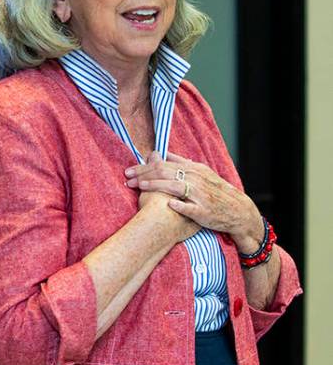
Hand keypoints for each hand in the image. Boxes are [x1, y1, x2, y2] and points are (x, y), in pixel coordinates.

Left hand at [125, 151, 263, 250]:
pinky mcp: (204, 211)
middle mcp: (195, 180)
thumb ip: (181, 162)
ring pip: (175, 187)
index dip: (144, 167)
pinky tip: (168, 204)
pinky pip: (190, 207)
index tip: (129, 171)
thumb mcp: (201, 172)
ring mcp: (200, 195)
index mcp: (193, 169)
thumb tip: (163, 153)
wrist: (238, 210)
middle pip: (165, 173)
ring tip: (140, 187)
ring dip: (156, 186)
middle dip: (144, 175)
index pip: (163, 164)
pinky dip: (179, 205)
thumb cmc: (215, 190)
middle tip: (127, 178)